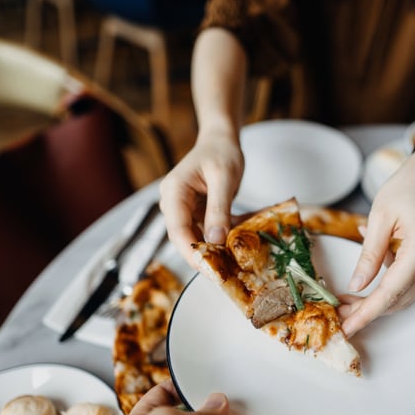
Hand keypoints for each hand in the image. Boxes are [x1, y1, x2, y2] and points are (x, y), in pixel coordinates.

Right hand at [159, 132, 243, 267]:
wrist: (220, 140)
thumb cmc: (221, 152)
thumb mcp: (224, 178)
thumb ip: (219, 208)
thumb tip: (215, 239)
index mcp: (174, 192)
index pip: (178, 231)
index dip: (192, 253)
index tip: (210, 270)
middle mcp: (174, 203)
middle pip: (184, 238)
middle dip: (204, 256)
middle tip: (225, 274)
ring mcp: (184, 209)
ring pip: (197, 237)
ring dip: (215, 250)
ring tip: (235, 263)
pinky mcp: (196, 212)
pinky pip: (207, 231)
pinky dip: (223, 237)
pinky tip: (240, 243)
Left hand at [339, 134, 414, 335]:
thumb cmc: (410, 183)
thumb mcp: (380, 216)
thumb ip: (369, 254)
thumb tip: (357, 285)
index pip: (390, 292)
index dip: (367, 314)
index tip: (348, 328)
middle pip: (398, 299)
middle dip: (367, 311)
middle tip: (339, 314)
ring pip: (403, 294)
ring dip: (375, 299)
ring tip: (347, 300)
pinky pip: (406, 279)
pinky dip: (385, 282)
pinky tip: (367, 268)